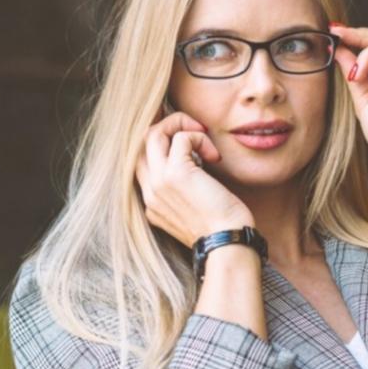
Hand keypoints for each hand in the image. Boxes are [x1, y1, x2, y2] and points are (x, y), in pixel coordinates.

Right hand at [135, 112, 253, 246]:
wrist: (227, 243)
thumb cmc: (221, 228)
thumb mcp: (193, 211)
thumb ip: (184, 192)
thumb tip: (196, 164)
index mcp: (151, 202)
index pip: (141, 161)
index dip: (161, 143)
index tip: (185, 140)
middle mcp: (149, 192)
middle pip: (140, 143)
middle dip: (166, 129)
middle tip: (194, 132)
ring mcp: (159, 182)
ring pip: (152, 134)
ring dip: (178, 125)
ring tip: (201, 135)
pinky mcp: (177, 173)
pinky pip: (181, 137)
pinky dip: (199, 137)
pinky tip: (214, 156)